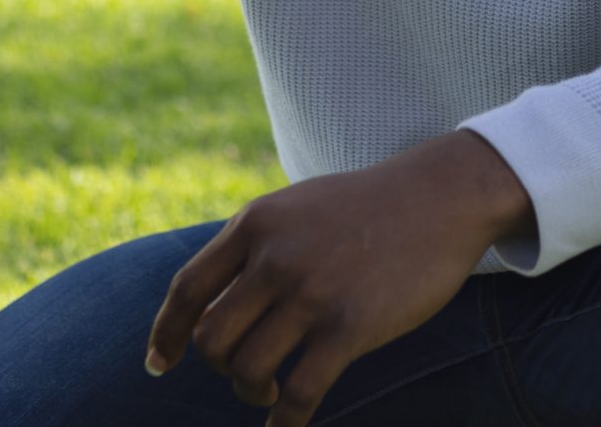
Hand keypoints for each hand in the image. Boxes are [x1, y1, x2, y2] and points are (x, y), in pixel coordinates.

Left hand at [145, 130, 534, 425]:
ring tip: (270, 391)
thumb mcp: (297, 207)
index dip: (167, 335)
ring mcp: (312, 293)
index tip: (159, 365)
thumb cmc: (367, 207)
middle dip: (219, 367)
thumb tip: (207, 304)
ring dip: (251, 392)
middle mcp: (276, 257)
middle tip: (244, 372)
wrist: (441, 196)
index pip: (186, 290)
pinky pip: (299, 393)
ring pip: (246, 369)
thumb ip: (254, 245)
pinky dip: (285, 422)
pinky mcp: (351, 327)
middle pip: (212, 339)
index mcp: (256, 223)